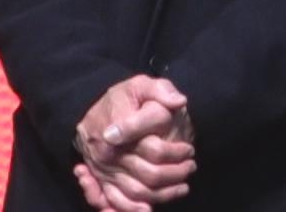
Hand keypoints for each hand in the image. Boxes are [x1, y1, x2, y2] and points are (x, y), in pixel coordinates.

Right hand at [73, 75, 196, 210]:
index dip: (177, 152)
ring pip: (138, 193)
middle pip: (150, 175)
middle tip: (190, 166)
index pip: (155, 150)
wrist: (95, 112)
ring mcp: (105, 171)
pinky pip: (117, 202)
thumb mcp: (141, 85)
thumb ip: (161, 90)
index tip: (189, 149)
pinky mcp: (102, 181)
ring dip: (164, 193)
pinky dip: (134, 209)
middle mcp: (110, 155)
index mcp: (119, 130)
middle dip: (176, 173)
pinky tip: (151, 208)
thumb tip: (178, 101)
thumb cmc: (125, 99)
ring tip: (182, 185)